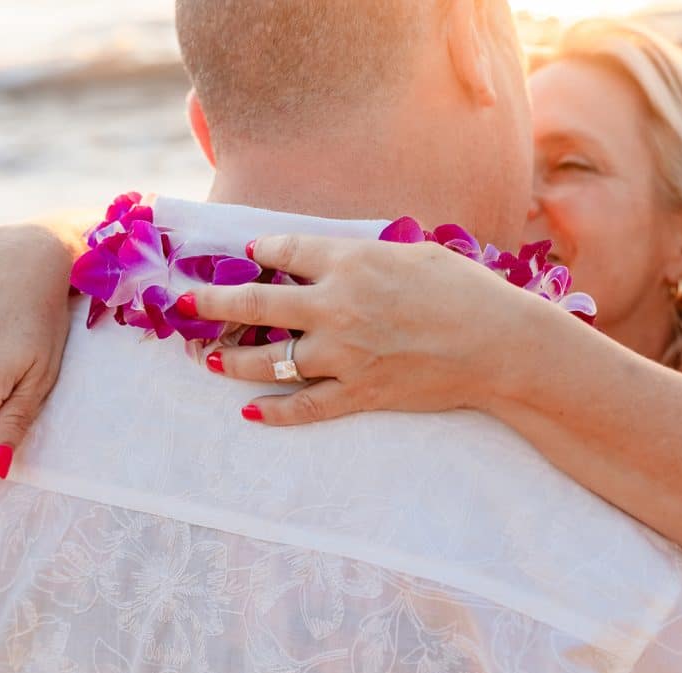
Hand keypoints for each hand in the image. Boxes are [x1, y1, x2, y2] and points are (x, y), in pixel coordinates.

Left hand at [190, 234, 536, 424]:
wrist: (499, 344)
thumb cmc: (464, 288)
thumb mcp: (412, 251)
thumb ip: (363, 254)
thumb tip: (331, 258)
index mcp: (350, 263)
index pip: (284, 254)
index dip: (259, 252)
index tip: (245, 254)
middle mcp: (336, 308)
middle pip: (255, 305)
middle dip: (211, 304)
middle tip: (182, 303)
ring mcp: (344, 355)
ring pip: (268, 361)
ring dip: (230, 360)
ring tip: (205, 360)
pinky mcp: (359, 393)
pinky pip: (305, 406)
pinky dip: (274, 412)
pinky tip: (249, 411)